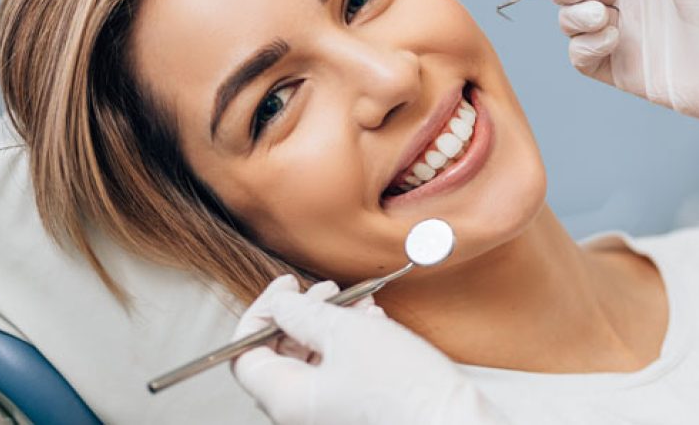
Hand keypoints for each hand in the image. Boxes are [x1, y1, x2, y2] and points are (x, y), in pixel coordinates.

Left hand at [230, 275, 505, 424]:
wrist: (454, 423)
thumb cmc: (402, 388)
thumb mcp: (346, 333)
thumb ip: (302, 314)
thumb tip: (281, 304)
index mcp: (286, 398)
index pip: (244, 354)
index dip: (260, 313)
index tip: (284, 288)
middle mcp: (300, 412)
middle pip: (278, 356)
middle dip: (301, 315)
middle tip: (324, 290)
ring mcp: (328, 414)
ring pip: (313, 362)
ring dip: (331, 325)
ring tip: (359, 304)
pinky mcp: (354, 412)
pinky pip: (338, 375)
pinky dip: (350, 345)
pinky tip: (374, 324)